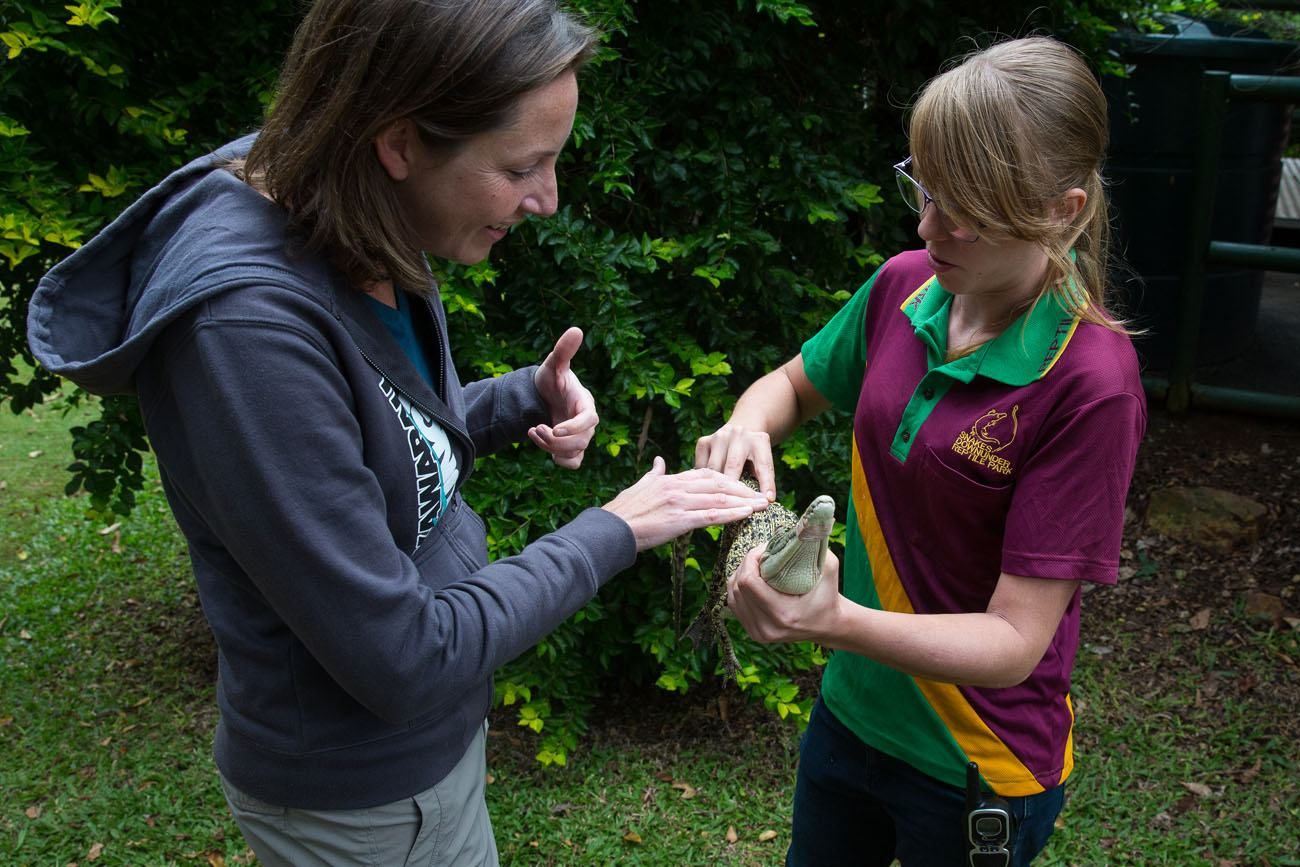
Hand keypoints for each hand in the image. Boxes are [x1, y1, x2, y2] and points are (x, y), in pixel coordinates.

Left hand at [531, 326, 597, 469]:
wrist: (545, 395)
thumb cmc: (552, 379)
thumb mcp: (554, 364)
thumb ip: (564, 350)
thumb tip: (576, 329)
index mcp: (585, 403)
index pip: (589, 420)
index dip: (574, 427)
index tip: (554, 427)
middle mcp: (586, 423)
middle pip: (581, 441)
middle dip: (555, 440)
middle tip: (535, 429)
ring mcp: (581, 437)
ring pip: (574, 452)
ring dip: (551, 448)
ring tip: (533, 432)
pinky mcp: (572, 447)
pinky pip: (573, 463)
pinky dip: (559, 460)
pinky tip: (542, 443)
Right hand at [602, 456, 771, 550]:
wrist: (611, 528)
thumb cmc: (623, 512)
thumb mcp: (640, 486)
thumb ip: (654, 473)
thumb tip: (659, 462)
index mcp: (670, 479)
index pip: (706, 474)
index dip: (728, 479)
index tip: (743, 485)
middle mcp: (678, 487)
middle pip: (719, 484)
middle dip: (742, 489)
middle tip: (760, 495)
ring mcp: (680, 502)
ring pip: (719, 499)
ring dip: (743, 502)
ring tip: (761, 505)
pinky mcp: (680, 520)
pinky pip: (712, 516)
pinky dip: (732, 514)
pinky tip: (746, 515)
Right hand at [694, 422, 775, 500]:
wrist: (742, 430)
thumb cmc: (754, 456)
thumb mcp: (762, 463)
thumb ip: (763, 479)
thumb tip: (764, 501)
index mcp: (759, 440)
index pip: (763, 465)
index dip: (766, 484)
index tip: (766, 501)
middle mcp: (738, 435)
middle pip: (734, 465)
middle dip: (734, 489)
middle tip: (735, 507)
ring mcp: (719, 437)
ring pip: (714, 468)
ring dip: (714, 487)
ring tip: (716, 503)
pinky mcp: (703, 442)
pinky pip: (701, 467)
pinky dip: (702, 480)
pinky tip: (704, 491)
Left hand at [726, 544, 841, 643]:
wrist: (829, 625)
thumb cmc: (829, 593)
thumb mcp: (829, 566)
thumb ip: (816, 542)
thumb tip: (808, 518)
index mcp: (784, 615)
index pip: (749, 582)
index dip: (751, 559)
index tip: (764, 549)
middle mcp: (767, 628)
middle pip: (738, 587)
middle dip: (746, 564)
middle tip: (761, 553)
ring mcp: (758, 634)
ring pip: (732, 594)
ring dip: (740, 574)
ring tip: (757, 565)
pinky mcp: (753, 633)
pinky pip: (734, 604)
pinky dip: (739, 588)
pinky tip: (752, 578)